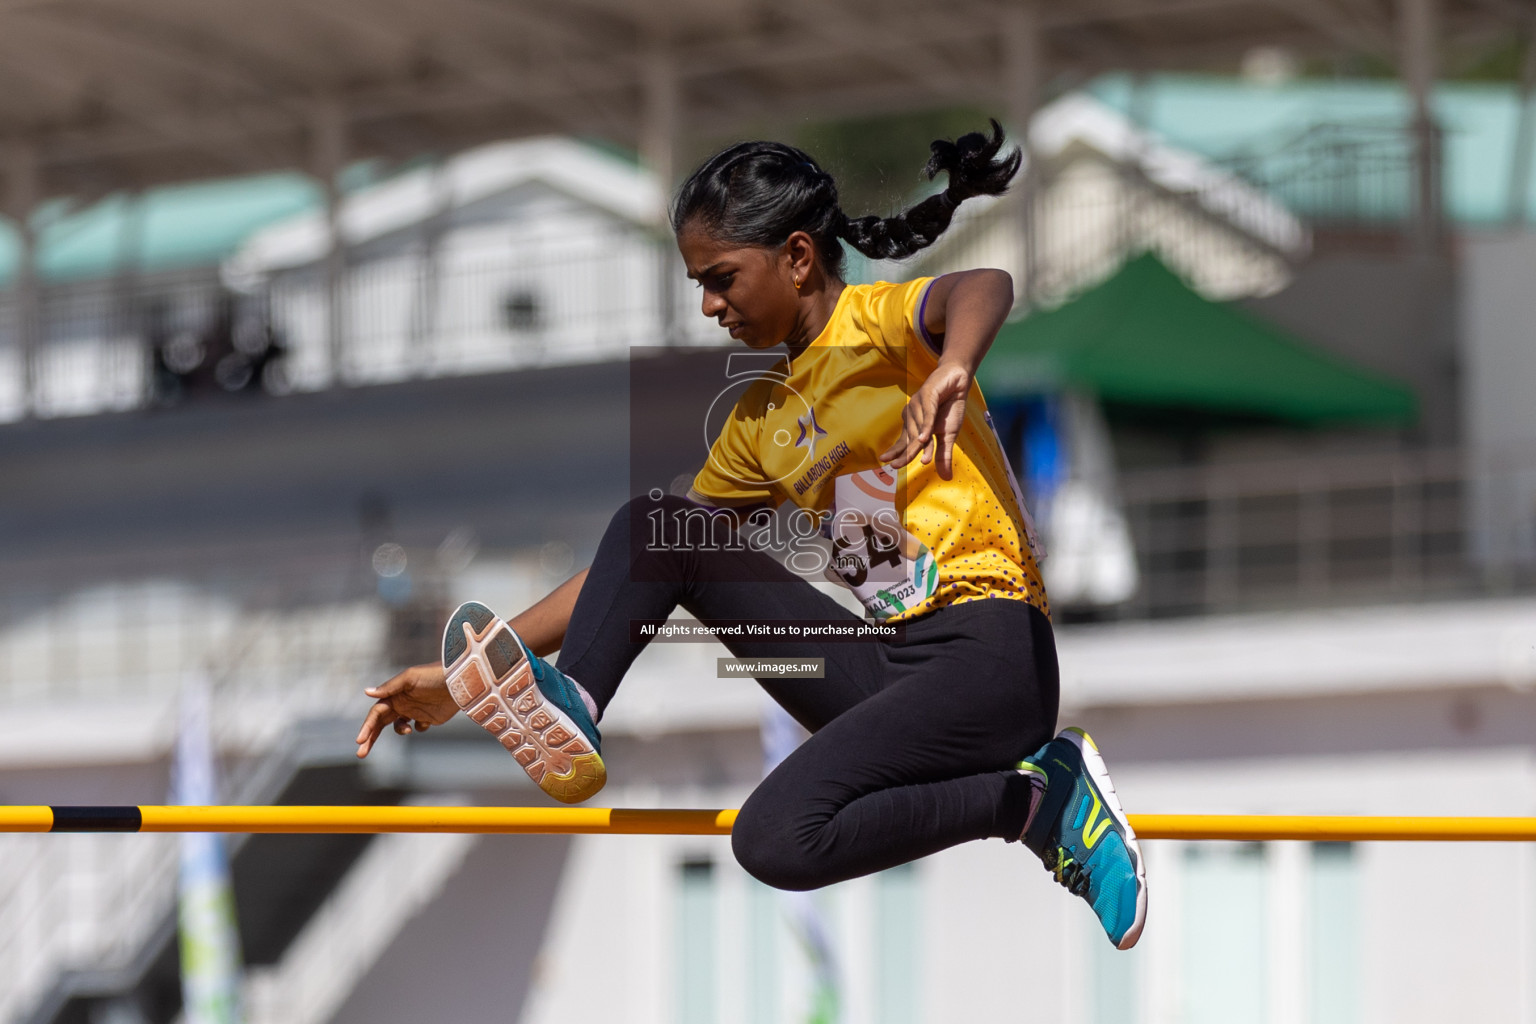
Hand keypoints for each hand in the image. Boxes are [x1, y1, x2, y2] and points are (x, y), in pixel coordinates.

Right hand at [355, 662, 459, 757]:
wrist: (459, 680)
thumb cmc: (432, 676)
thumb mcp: (410, 678)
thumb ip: (389, 687)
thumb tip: (366, 692)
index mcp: (395, 694)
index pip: (376, 713)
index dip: (367, 726)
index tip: (360, 740)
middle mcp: (402, 703)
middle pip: (381, 723)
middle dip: (370, 738)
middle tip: (360, 754)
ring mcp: (415, 711)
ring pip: (398, 727)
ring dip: (398, 732)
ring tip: (407, 730)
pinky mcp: (429, 718)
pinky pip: (418, 728)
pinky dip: (419, 729)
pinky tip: (427, 721)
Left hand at [878, 360, 970, 478]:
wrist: (957, 381)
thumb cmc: (950, 407)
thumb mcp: (949, 435)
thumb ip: (944, 454)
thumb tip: (946, 478)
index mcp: (915, 425)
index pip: (906, 442)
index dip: (899, 453)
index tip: (889, 464)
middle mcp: (913, 415)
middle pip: (910, 438)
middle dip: (905, 453)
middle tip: (895, 466)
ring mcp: (918, 404)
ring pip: (919, 427)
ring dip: (922, 444)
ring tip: (924, 460)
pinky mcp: (927, 394)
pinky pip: (927, 412)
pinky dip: (927, 425)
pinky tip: (925, 437)